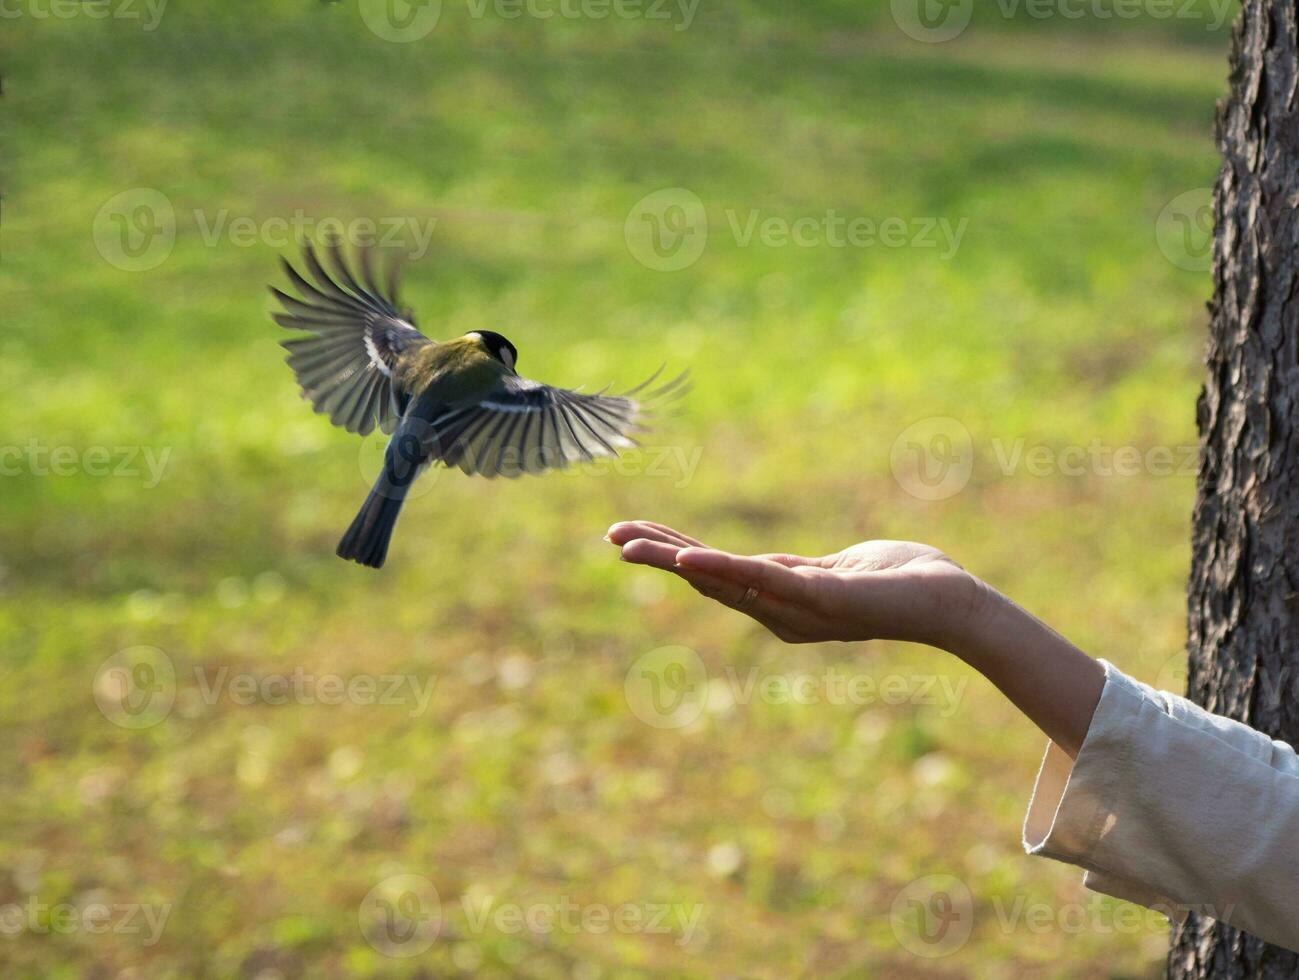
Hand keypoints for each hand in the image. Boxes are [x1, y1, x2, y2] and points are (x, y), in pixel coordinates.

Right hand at [606, 521, 985, 647]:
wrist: (954, 603)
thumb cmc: (903, 583)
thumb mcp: (835, 571)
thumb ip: (796, 572)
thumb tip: (765, 568)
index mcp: (781, 601)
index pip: (716, 572)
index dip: (672, 552)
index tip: (630, 534)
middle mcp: (782, 612)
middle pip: (707, 579)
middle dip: (657, 556)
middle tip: (611, 536)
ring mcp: (800, 608)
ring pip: (725, 580)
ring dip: (674, 560)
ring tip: (631, 545)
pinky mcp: (824, 597)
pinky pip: (766, 580)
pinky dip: (723, 570)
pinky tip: (689, 559)